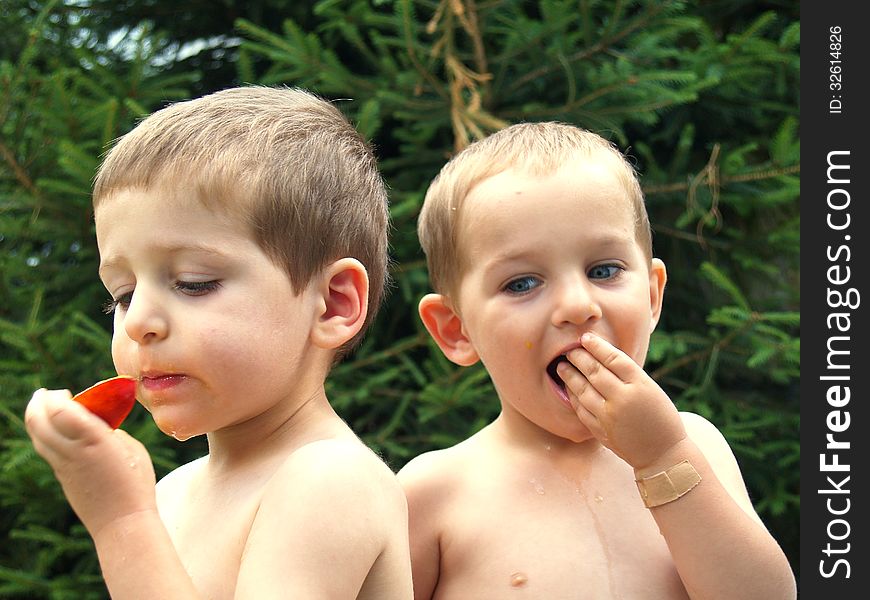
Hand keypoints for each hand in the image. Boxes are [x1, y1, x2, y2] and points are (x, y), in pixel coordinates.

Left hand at [24, 389, 157, 537]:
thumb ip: (112, 432)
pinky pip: (46, 450)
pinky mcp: (62, 478)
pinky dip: (44, 434)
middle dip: (37, 403)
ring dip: (36, 418)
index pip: (60, 411)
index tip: (64, 392)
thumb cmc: (136, 484)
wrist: (122, 522)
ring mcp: (63, 467)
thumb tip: (100, 426)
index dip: (56, 398)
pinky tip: (55, 431)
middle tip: (44, 394)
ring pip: (37, 437)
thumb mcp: (132, 449)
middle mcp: (73, 452)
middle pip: (39, 422)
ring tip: (43, 408)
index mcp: (95, 441)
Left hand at [557, 333, 686, 468]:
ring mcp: (610, 416)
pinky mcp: (601, 431)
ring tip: (561, 366)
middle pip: (595, 372)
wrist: (664, 454)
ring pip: (583, 390)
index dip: (597, 346)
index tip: (585, 338)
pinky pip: (581, 409)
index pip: (613, 358)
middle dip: (578, 358)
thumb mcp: (651, 389)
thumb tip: (602, 356)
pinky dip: (572, 396)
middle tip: (569, 349)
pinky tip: (568, 388)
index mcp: (640, 385)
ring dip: (569, 376)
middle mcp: (623, 399)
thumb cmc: (660, 417)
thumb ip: (628, 375)